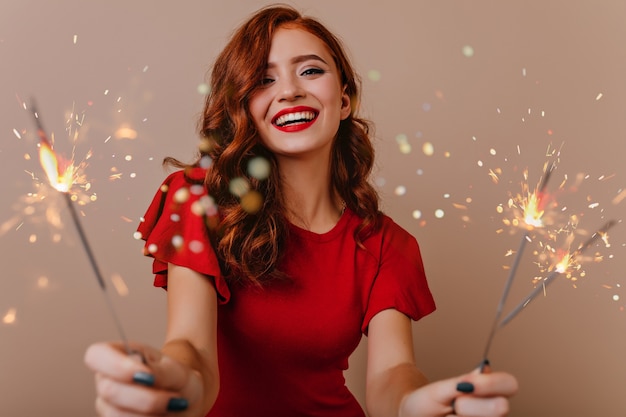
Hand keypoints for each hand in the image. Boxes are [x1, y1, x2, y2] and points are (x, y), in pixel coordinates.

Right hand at [84, 342, 204, 415]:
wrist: (184, 402)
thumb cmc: (177, 380)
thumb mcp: (176, 371)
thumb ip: (159, 372)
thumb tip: (143, 375)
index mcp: (117, 355)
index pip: (96, 355)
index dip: (118, 366)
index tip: (148, 376)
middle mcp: (105, 380)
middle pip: (109, 390)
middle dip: (147, 398)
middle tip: (174, 399)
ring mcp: (106, 406)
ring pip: (115, 415)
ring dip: (150, 415)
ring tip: (171, 408)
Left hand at [399, 366, 517, 416]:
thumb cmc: (429, 401)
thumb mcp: (443, 389)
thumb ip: (465, 382)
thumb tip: (485, 368)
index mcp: (490, 392)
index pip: (510, 384)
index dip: (493, 384)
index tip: (468, 383)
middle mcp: (493, 411)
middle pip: (501, 407)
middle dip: (472, 405)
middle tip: (454, 404)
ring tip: (450, 415)